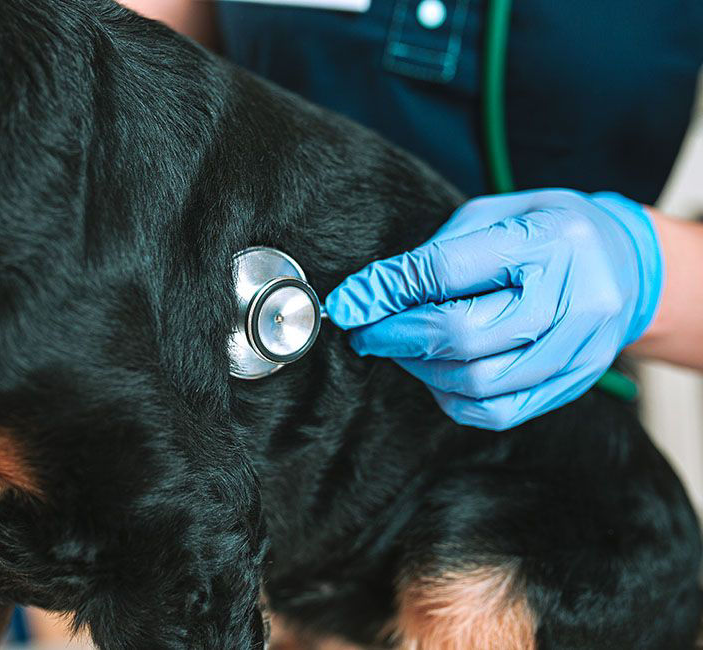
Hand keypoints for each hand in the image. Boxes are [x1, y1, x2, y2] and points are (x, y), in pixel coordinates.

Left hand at [324, 189, 662, 429]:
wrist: (626, 264)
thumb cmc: (548, 232)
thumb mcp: (495, 215)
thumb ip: (437, 252)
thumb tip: (371, 293)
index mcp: (547, 240)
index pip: (446, 271)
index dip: (385, 291)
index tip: (346, 304)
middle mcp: (572, 298)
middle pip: (461, 335)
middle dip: (395, 336)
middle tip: (366, 331)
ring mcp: (580, 348)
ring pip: (477, 382)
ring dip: (420, 368)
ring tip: (400, 348)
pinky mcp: (575, 381)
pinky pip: (499, 411)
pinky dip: (453, 398)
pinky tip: (438, 373)